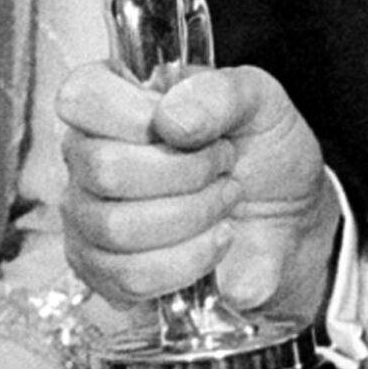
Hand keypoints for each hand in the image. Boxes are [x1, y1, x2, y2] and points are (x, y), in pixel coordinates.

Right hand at [58, 60, 332, 319]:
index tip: (188, 129)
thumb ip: (219, 92)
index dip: (136, 115)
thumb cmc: (262, 151)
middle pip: (103, 169)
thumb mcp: (259, 101)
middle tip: (222, 167)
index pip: (80, 97)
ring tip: (223, 204)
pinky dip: (187, 263)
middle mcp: (86, 156)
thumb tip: (171, 120)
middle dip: (185, 172)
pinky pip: (128, 276)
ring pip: (115, 227)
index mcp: (111, 101)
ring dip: (192, 218)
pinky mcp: (103, 271)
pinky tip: (212, 243)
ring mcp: (87, 217)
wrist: (287, 218)